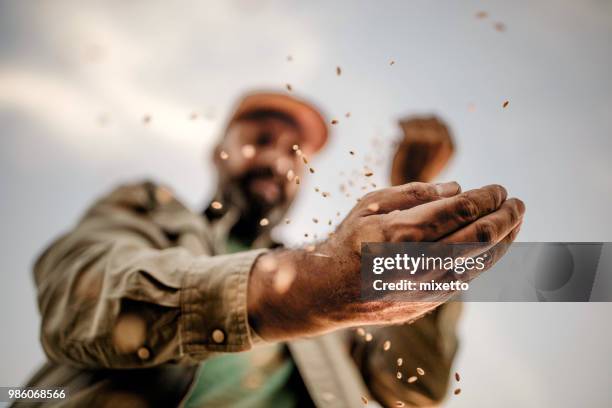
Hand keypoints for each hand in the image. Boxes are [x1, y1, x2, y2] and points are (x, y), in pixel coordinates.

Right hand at [247, 181, 524, 339]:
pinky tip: (492, 246)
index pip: (459, 211)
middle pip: (478, 238)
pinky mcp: (424, 305)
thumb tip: (457, 188)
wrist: (327, 290)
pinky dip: (485, 260)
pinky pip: (466, 280)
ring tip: (514, 222)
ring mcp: (420, 290)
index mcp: (397, 233)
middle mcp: (413, 264)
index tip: (498, 188)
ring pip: (478, 263)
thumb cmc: (349, 239)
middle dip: (505, 217)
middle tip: (517, 203)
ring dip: (503, 241)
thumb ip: (413, 194)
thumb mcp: (369, 205)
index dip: (486, 198)